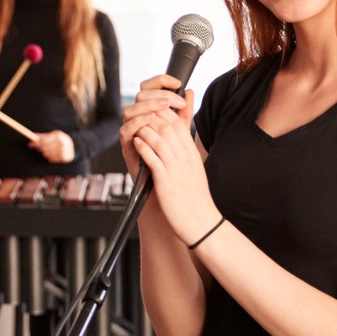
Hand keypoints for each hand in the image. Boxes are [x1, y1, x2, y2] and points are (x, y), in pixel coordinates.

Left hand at [30, 130, 75, 164]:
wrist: (73, 146)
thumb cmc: (60, 140)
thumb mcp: (53, 135)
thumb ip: (44, 136)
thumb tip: (34, 135)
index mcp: (58, 135)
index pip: (43, 140)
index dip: (36, 143)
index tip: (30, 144)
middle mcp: (62, 143)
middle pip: (44, 148)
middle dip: (40, 148)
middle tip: (39, 148)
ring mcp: (63, 151)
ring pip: (47, 154)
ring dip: (45, 153)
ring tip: (48, 151)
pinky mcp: (64, 158)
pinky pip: (51, 159)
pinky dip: (50, 157)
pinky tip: (52, 154)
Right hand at [119, 74, 192, 171]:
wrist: (166, 183)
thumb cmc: (171, 156)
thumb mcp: (181, 131)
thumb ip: (184, 112)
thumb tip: (189, 92)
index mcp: (149, 112)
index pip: (150, 88)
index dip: (161, 81)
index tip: (178, 83)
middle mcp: (138, 119)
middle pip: (140, 96)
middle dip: (159, 94)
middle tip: (176, 101)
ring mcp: (131, 131)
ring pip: (130, 109)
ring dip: (148, 105)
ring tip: (165, 106)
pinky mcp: (126, 145)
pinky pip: (126, 129)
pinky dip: (138, 121)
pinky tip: (151, 119)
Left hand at [123, 88, 217, 245]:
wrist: (200, 222)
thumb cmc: (194, 198)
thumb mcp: (194, 168)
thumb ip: (185, 152)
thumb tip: (177, 140)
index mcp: (192, 153)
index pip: (178, 123)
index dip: (163, 113)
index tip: (150, 113)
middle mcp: (185, 157)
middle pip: (168, 126)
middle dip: (151, 118)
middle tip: (139, 118)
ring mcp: (176, 168)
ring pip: (160, 139)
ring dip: (145, 130)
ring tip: (136, 129)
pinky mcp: (166, 181)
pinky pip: (154, 158)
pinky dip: (144, 148)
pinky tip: (136, 143)